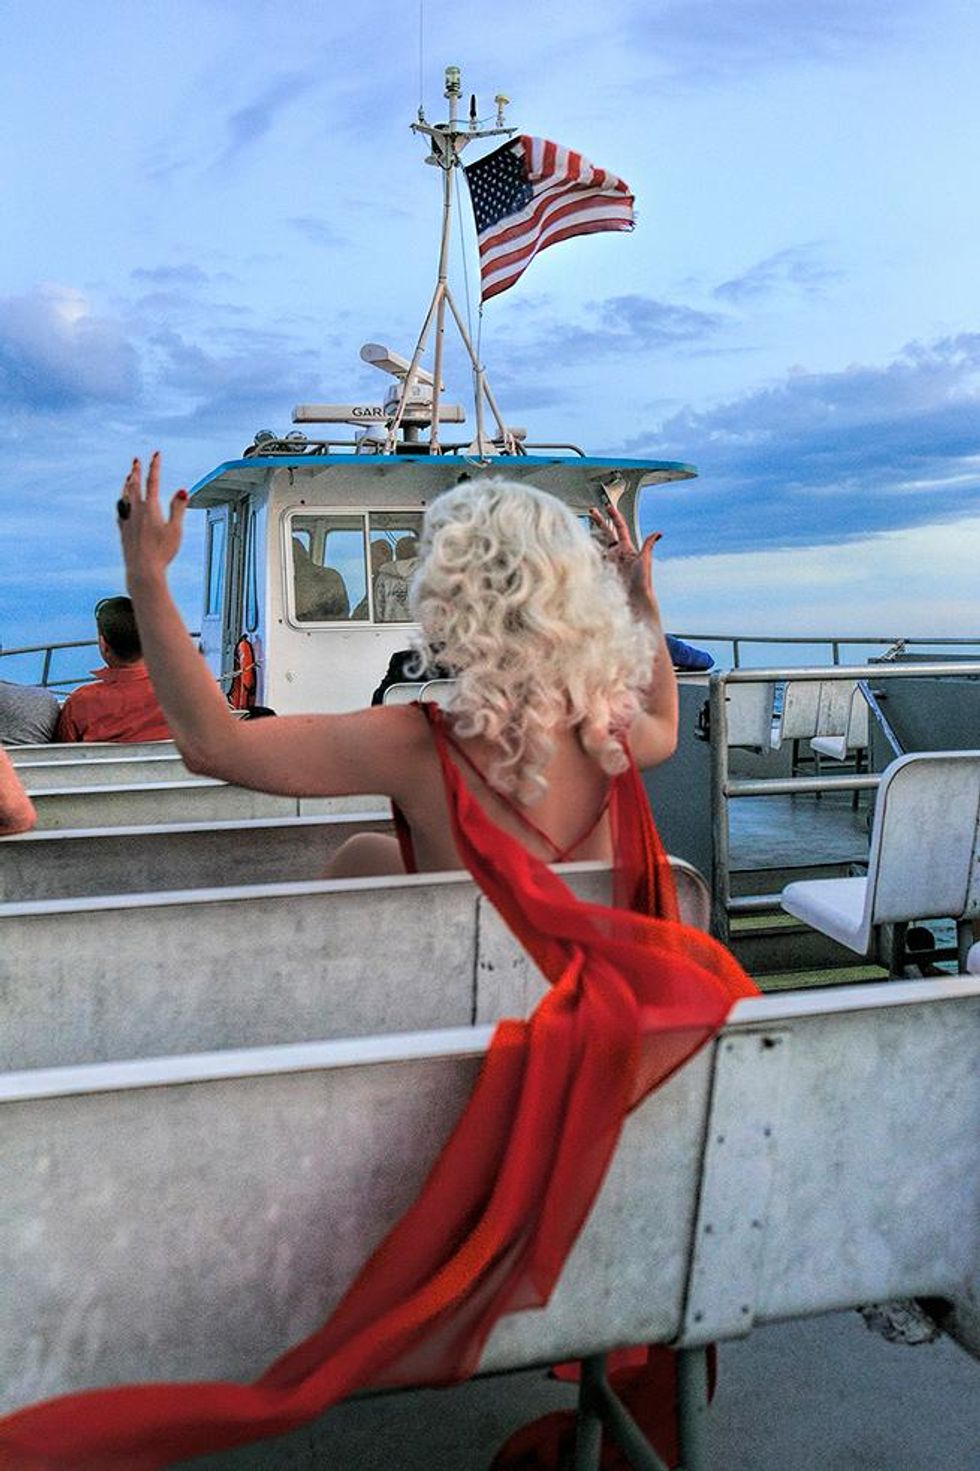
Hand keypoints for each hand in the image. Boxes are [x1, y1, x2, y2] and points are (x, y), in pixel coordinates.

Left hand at [117, 451, 188, 586]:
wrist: (142, 570)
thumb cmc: (161, 552)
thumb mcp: (175, 530)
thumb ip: (177, 508)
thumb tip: (182, 491)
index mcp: (150, 508)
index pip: (153, 481)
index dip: (155, 466)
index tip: (156, 454)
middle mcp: (136, 511)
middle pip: (134, 485)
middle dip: (136, 470)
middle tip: (136, 460)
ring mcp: (127, 520)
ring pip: (125, 496)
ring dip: (127, 483)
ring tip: (128, 476)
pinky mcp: (123, 530)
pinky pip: (120, 510)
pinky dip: (122, 501)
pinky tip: (122, 503)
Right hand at [588, 502, 660, 611]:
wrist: (635, 598)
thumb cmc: (642, 580)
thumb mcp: (645, 560)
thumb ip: (648, 545)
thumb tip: (658, 533)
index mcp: (627, 548)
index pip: (619, 528)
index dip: (614, 516)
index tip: (608, 507)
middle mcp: (617, 553)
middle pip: (606, 533)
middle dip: (599, 521)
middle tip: (592, 511)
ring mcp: (608, 561)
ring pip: (597, 544)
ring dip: (590, 535)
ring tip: (581, 526)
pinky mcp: (602, 570)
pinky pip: (593, 558)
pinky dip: (586, 552)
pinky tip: (580, 546)